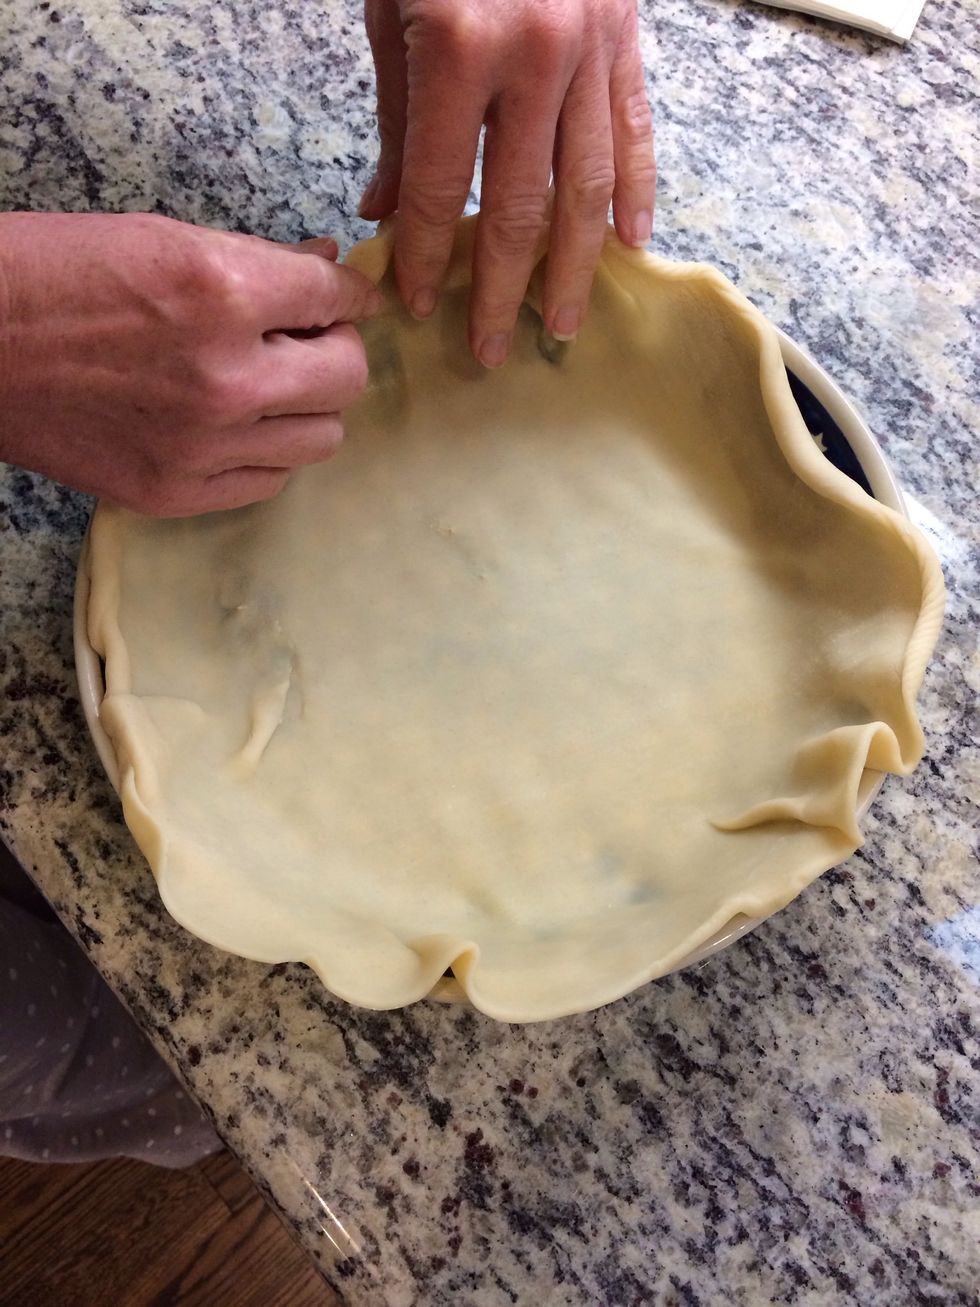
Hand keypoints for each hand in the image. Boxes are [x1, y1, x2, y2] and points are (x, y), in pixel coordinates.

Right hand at [0, 212, 380, 515]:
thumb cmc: (55, 275)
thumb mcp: (163, 240)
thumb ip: (258, 263)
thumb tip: (326, 270)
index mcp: (222, 293)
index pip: (337, 301)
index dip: (347, 298)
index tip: (344, 302)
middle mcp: (225, 377)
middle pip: (346, 379)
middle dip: (333, 352)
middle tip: (303, 341)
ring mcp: (202, 445)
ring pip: (320, 438)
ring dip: (305, 406)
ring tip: (265, 386)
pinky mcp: (176, 493)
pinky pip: (269, 481)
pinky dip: (264, 452)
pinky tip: (232, 426)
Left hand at [360, 0, 654, 366]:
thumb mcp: (389, 11)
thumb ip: (400, 121)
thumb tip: (391, 213)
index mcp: (460, 46)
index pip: (444, 190)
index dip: (429, 256)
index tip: (420, 305)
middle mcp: (536, 55)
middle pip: (524, 208)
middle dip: (502, 289)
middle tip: (490, 350)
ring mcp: (592, 47)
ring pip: (590, 186)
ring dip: (577, 268)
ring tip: (563, 325)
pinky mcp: (627, 36)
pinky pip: (636, 131)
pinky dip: (637, 192)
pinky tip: (632, 246)